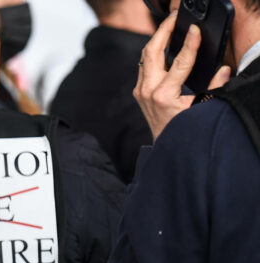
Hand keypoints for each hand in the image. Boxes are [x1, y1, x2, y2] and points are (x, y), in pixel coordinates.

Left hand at [134, 11, 231, 140]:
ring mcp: (140, 90)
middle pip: (152, 52)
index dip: (190, 44)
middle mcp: (148, 91)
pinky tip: (164, 44)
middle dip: (163, 31)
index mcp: (164, 95)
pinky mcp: (139, 90)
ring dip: (157, 39)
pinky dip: (154, 52)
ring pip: (145, 56)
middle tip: (174, 18)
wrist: (164, 144)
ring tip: (170, 26)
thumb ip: (215, 87)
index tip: (195, 30)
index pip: (179, 62)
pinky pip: (144, 65)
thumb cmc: (184, 128)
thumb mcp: (202, 108)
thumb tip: (224, 69)